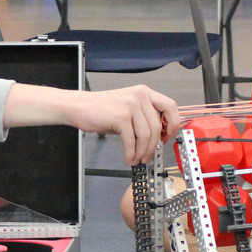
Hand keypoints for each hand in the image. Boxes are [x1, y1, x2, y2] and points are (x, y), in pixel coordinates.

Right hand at [3, 83, 178, 165]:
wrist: (78, 107)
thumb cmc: (101, 110)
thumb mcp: (128, 107)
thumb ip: (144, 116)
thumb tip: (159, 136)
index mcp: (144, 92)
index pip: (170, 106)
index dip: (173, 124)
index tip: (167, 137)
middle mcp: (140, 96)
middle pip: (157, 126)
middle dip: (154, 146)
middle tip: (148, 156)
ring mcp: (130, 105)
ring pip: (146, 136)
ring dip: (142, 152)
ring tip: (137, 159)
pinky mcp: (120, 117)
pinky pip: (132, 141)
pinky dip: (131, 154)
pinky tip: (128, 159)